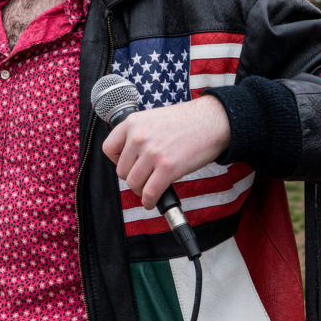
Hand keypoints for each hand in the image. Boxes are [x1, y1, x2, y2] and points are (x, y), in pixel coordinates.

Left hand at [101, 95, 230, 210]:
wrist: (212, 120)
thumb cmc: (187, 121)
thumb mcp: (154, 118)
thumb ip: (139, 134)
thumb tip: (130, 159)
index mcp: (133, 122)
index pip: (108, 149)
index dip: (116, 161)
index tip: (128, 165)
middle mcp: (139, 136)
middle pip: (121, 170)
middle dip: (132, 178)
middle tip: (144, 179)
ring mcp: (152, 152)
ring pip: (133, 184)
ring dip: (140, 191)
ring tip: (149, 190)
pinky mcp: (168, 168)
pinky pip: (149, 193)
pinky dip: (149, 201)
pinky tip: (152, 201)